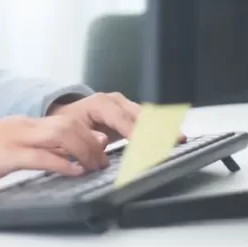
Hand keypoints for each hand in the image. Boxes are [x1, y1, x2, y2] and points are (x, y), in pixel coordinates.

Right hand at [0, 115, 109, 185]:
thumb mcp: (13, 148)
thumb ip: (39, 150)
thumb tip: (68, 157)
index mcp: (26, 124)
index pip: (66, 120)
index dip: (88, 133)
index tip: (102, 147)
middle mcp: (25, 126)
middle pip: (69, 124)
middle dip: (91, 142)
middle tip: (103, 160)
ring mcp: (16, 138)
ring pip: (60, 134)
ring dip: (83, 150)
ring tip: (94, 166)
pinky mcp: (7, 154)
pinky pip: (40, 156)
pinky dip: (61, 163)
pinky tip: (73, 171)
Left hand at [48, 92, 186, 142]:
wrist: (68, 116)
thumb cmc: (70, 123)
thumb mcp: (72, 130)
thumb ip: (86, 137)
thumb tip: (104, 141)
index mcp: (100, 104)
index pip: (122, 118)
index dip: (136, 132)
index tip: (147, 144)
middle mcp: (116, 101)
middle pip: (140, 114)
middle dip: (156, 128)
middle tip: (172, 141)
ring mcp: (126, 106)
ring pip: (148, 116)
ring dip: (163, 128)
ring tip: (179, 139)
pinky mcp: (132, 114)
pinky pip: (149, 120)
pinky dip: (161, 129)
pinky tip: (173, 137)